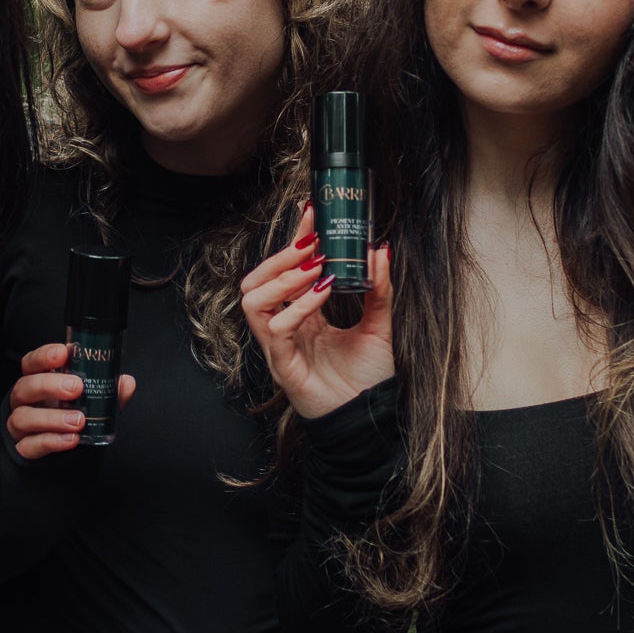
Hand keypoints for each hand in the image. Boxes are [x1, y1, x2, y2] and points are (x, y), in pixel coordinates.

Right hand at [4, 340, 140, 459]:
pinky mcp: (23, 448)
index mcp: (37, 381)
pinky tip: (71, 438)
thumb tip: (126, 383)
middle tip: (76, 388)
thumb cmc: (70, 416)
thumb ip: (106, 392)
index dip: (44, 356)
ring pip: (23, 417)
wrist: (62, 453)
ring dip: (52, 418)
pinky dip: (51, 441)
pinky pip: (29, 446)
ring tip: (79, 420)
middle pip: (25, 387)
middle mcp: (25, 401)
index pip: (32, 362)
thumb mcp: (89, 401)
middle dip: (49, 385)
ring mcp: (20, 426)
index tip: (63, 353)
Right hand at [239, 203, 394, 420]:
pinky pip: (278, 329)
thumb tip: (380, 249)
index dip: (294, 240)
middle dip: (280, 257)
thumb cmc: (367, 380)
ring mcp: (280, 348)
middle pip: (255, 283)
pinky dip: (299, 306)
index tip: (311, 213)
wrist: (370, 420)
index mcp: (301, 317)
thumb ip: (378, 289)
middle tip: (312, 242)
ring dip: (282, 278)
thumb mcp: (378, 325)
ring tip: (314, 267)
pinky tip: (323, 293)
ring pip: (253, 302)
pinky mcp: (284, 366)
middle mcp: (285, 329)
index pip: (286, 271)